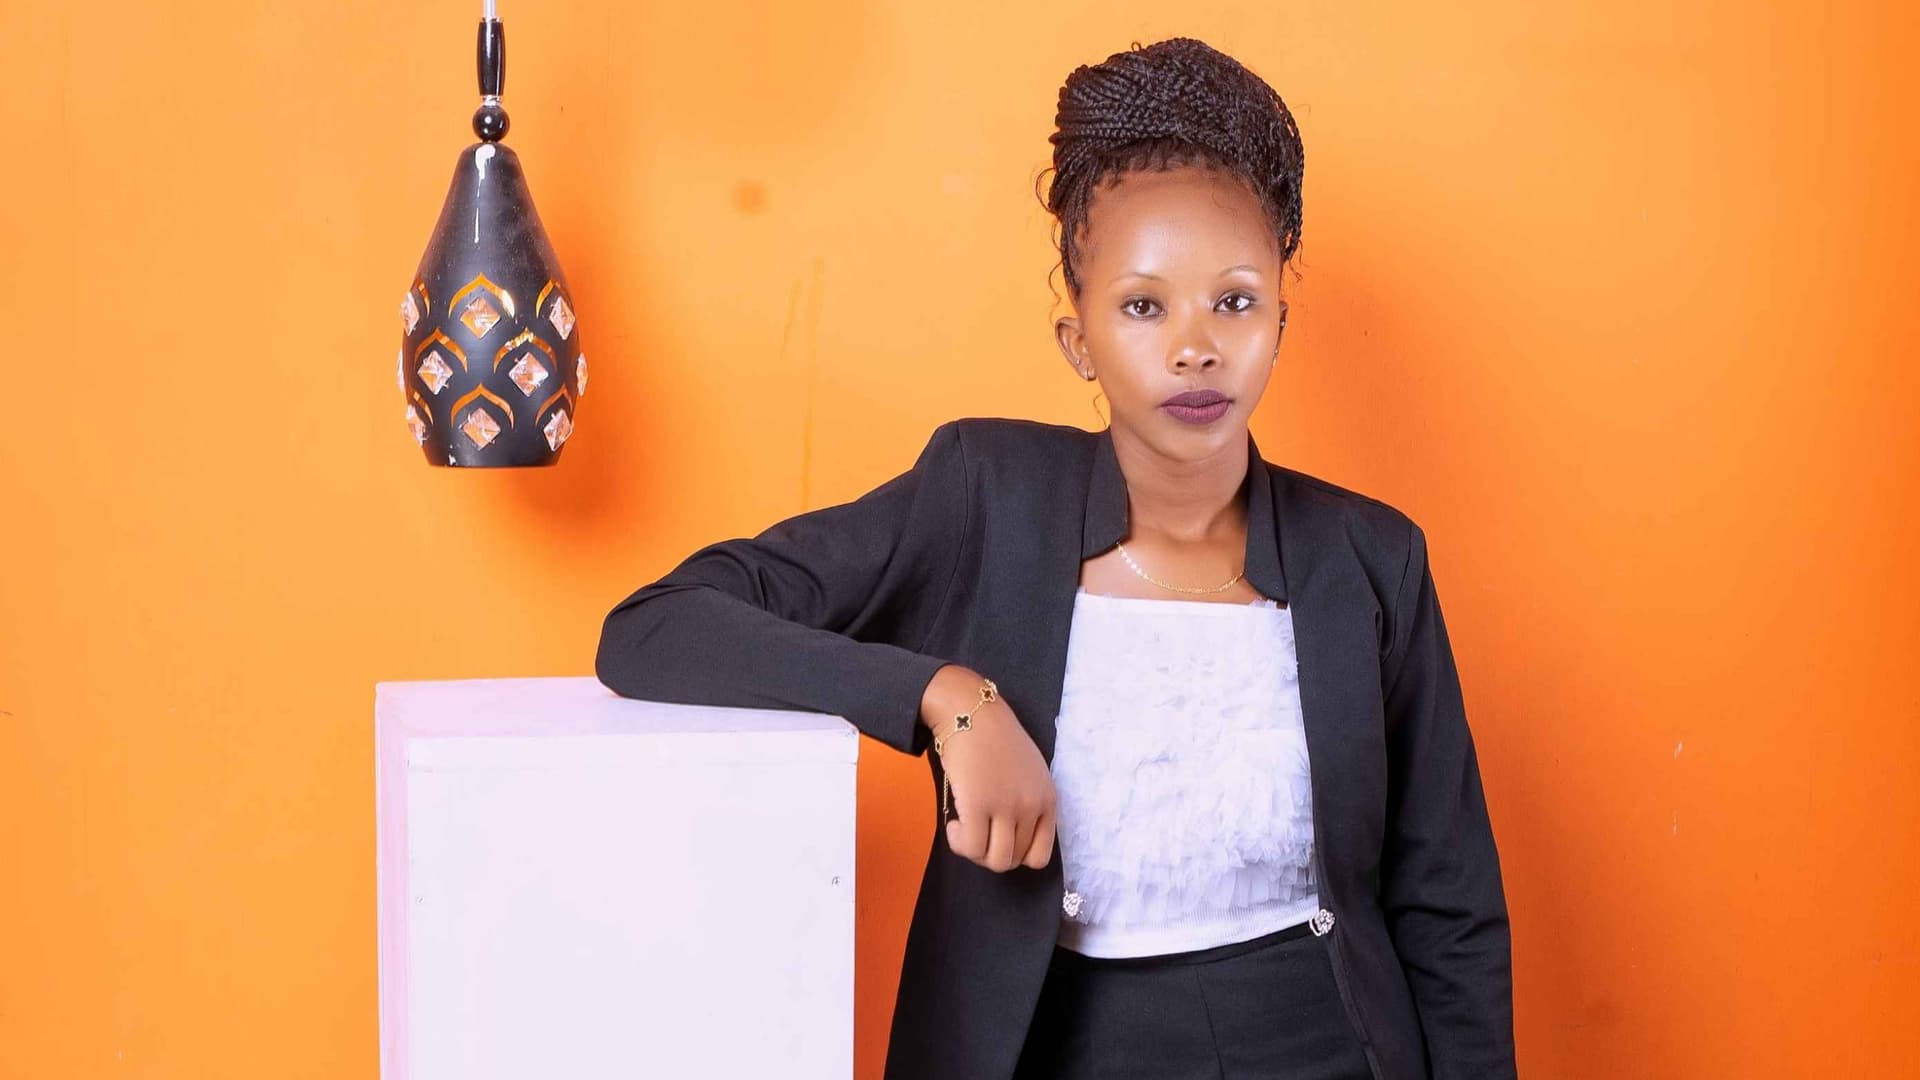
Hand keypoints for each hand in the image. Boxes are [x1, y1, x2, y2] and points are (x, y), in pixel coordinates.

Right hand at [921, 665, 1056, 871]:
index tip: (998, 838)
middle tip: (976, 831)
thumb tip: (1008, 838)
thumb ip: (1028, 804)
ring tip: (964, 828)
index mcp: (1048, 799)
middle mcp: (1032, 806)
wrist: (970, 711)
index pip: (1039, 856)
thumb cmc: (994, 739)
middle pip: (1014, 860)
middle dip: (990, 853)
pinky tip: (954, 823)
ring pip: (995, 860)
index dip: (1014, 854)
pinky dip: (959, 842)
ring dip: (975, 851)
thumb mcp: (1029, 773)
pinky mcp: (979, 804)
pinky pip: (971, 847)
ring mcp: (1007, 806)